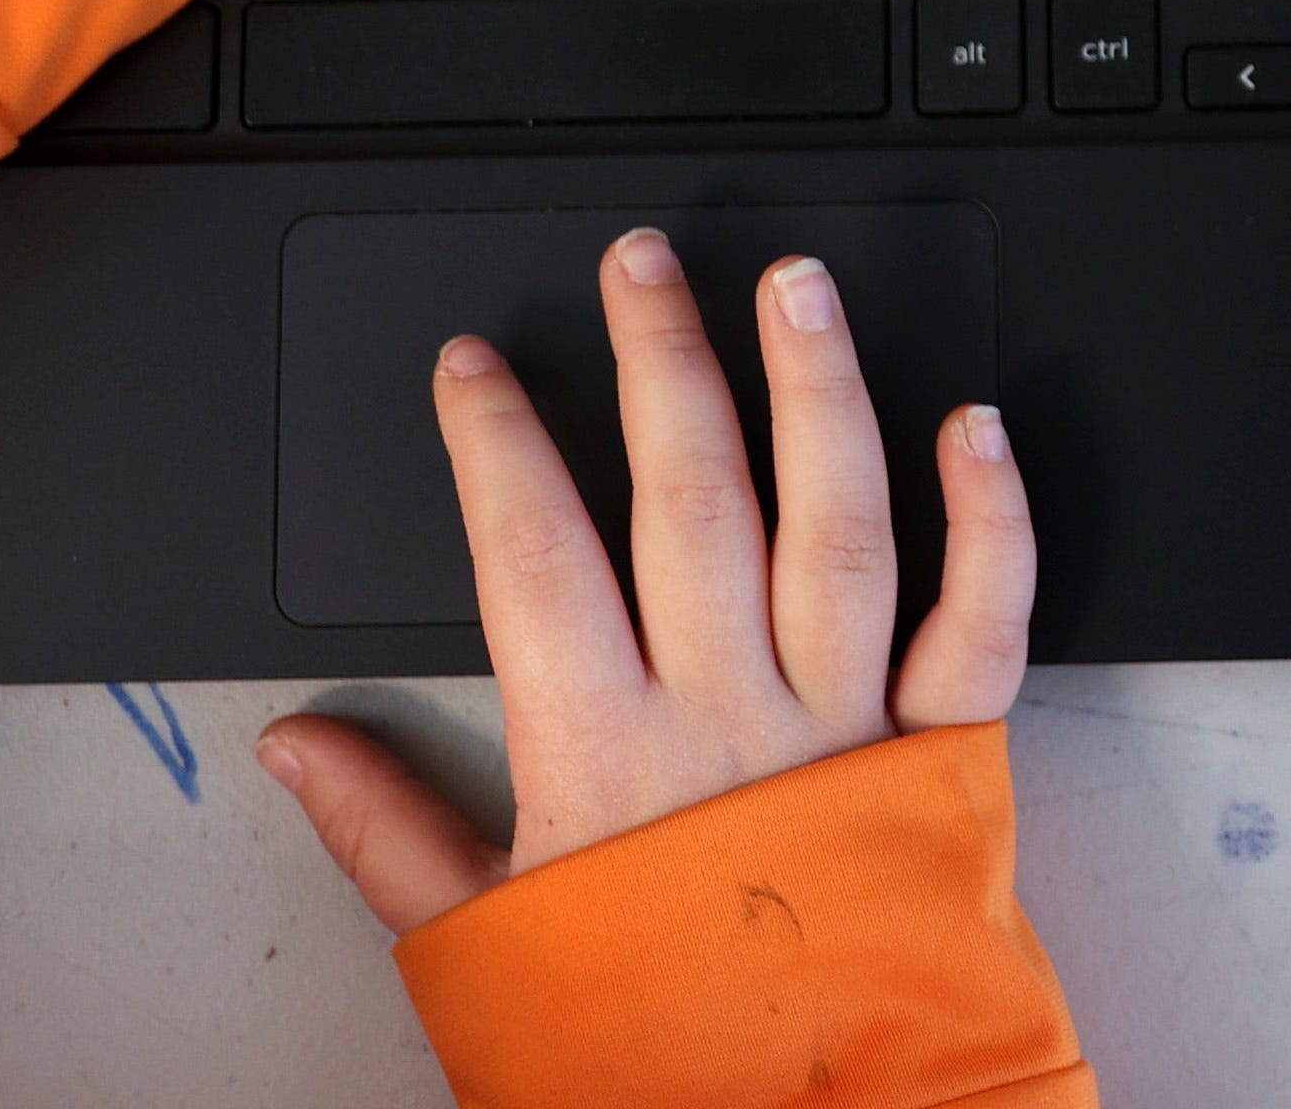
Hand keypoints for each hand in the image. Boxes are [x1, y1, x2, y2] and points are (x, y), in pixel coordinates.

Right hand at [260, 232, 1038, 928]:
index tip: (474, 367)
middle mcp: (732, 722)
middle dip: (661, 362)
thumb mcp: (484, 948)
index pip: (535, 555)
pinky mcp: (946, 760)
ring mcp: (846, 729)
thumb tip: (296, 743)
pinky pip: (983, 623)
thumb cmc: (645, 1048)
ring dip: (819, 392)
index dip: (496, 446)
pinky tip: (978, 425)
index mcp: (606, 759)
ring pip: (836, 523)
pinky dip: (994, 520)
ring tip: (797, 285)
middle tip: (642, 260)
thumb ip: (386, 833)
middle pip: (691, 499)